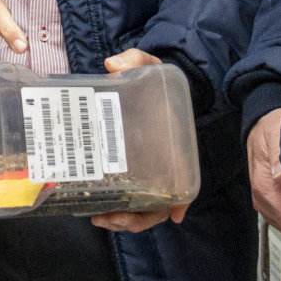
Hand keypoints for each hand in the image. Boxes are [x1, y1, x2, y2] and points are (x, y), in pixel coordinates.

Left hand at [92, 49, 188, 232]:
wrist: (149, 86)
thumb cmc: (154, 83)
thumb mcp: (150, 68)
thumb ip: (136, 60)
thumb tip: (113, 65)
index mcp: (174, 147)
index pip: (183, 182)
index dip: (178, 201)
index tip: (172, 212)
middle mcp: (163, 165)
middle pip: (157, 206)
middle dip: (135, 218)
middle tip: (109, 216)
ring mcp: (147, 173)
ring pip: (141, 210)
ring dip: (122, 219)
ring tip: (99, 217)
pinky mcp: (129, 173)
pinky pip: (128, 201)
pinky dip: (117, 212)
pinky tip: (98, 212)